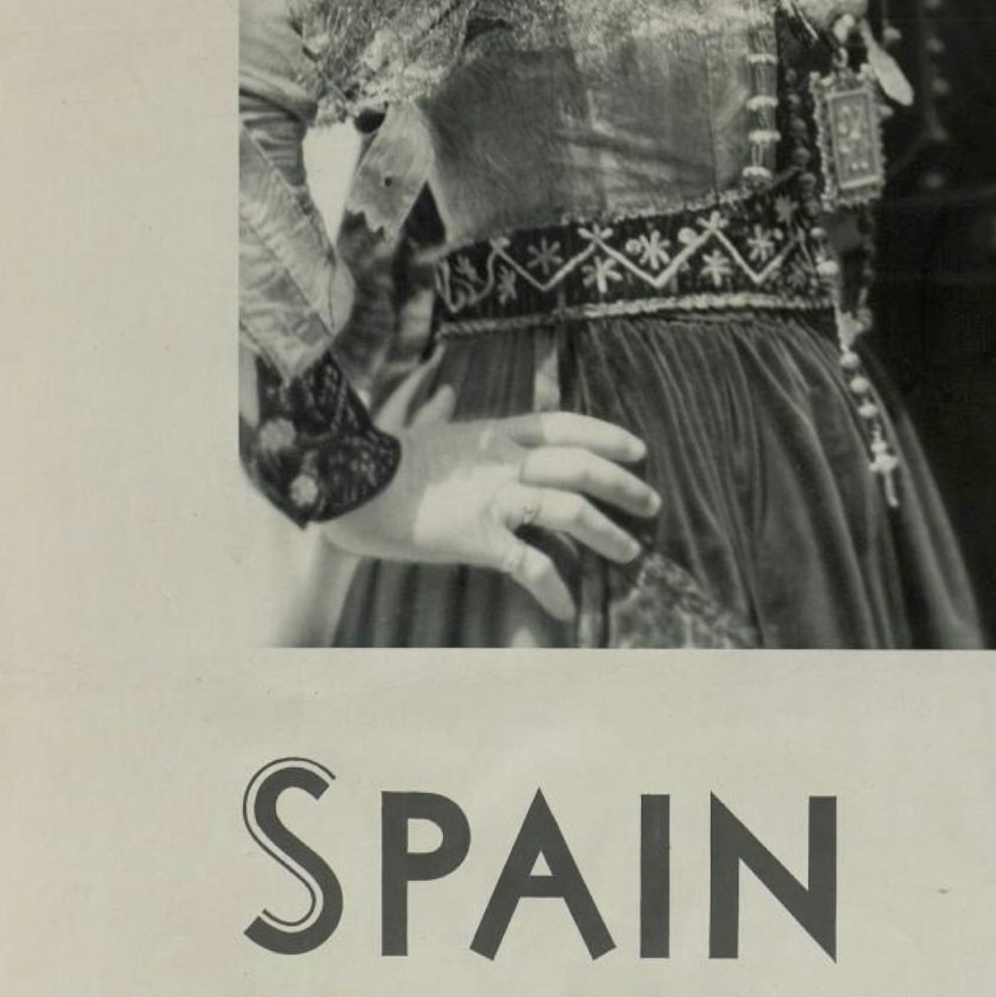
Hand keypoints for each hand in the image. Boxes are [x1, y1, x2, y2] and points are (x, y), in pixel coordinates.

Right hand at [322, 379, 661, 626]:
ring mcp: (493, 498)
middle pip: (580, 466)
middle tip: (651, 504)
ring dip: (607, 533)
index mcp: (492, 432)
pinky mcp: (477, 538)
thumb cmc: (375, 456)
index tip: (638, 449)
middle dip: (624, 485)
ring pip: (569, 511)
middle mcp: (502, 461)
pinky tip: (566, 610)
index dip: (606, 435)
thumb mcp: (413, 422)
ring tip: (630, 554)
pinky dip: (553, 590)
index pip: (564, 425)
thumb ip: (435, 406)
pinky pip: (529, 565)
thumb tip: (444, 386)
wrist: (344, 484)